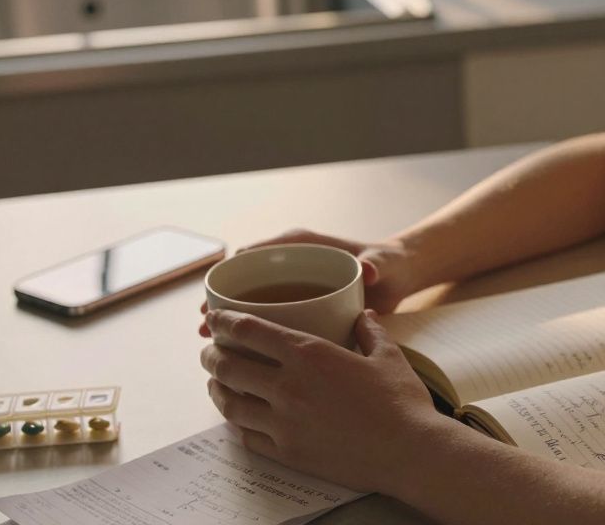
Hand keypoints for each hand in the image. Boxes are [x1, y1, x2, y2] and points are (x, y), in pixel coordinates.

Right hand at [199, 228, 419, 337]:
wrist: (399, 277)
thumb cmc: (388, 263)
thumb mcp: (382, 262)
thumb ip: (377, 264)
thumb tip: (370, 268)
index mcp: (303, 246)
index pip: (257, 253)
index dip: (232, 274)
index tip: (216, 296)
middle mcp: (291, 265)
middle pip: (246, 280)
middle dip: (224, 302)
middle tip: (205, 327)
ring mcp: (292, 287)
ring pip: (253, 302)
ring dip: (232, 321)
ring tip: (212, 344)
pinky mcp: (298, 307)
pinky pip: (269, 318)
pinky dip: (253, 334)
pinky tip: (240, 357)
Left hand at [200, 308, 443, 493]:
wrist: (410, 451)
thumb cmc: (402, 401)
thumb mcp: (389, 356)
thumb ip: (370, 332)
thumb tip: (363, 317)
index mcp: (310, 354)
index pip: (249, 331)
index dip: (224, 322)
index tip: (216, 319)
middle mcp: (288, 386)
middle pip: (228, 366)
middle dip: (211, 356)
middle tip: (210, 352)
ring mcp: (283, 423)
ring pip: (230, 403)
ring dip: (216, 389)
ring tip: (217, 383)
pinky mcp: (287, 453)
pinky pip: (247, 436)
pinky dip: (237, 423)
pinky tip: (241, 418)